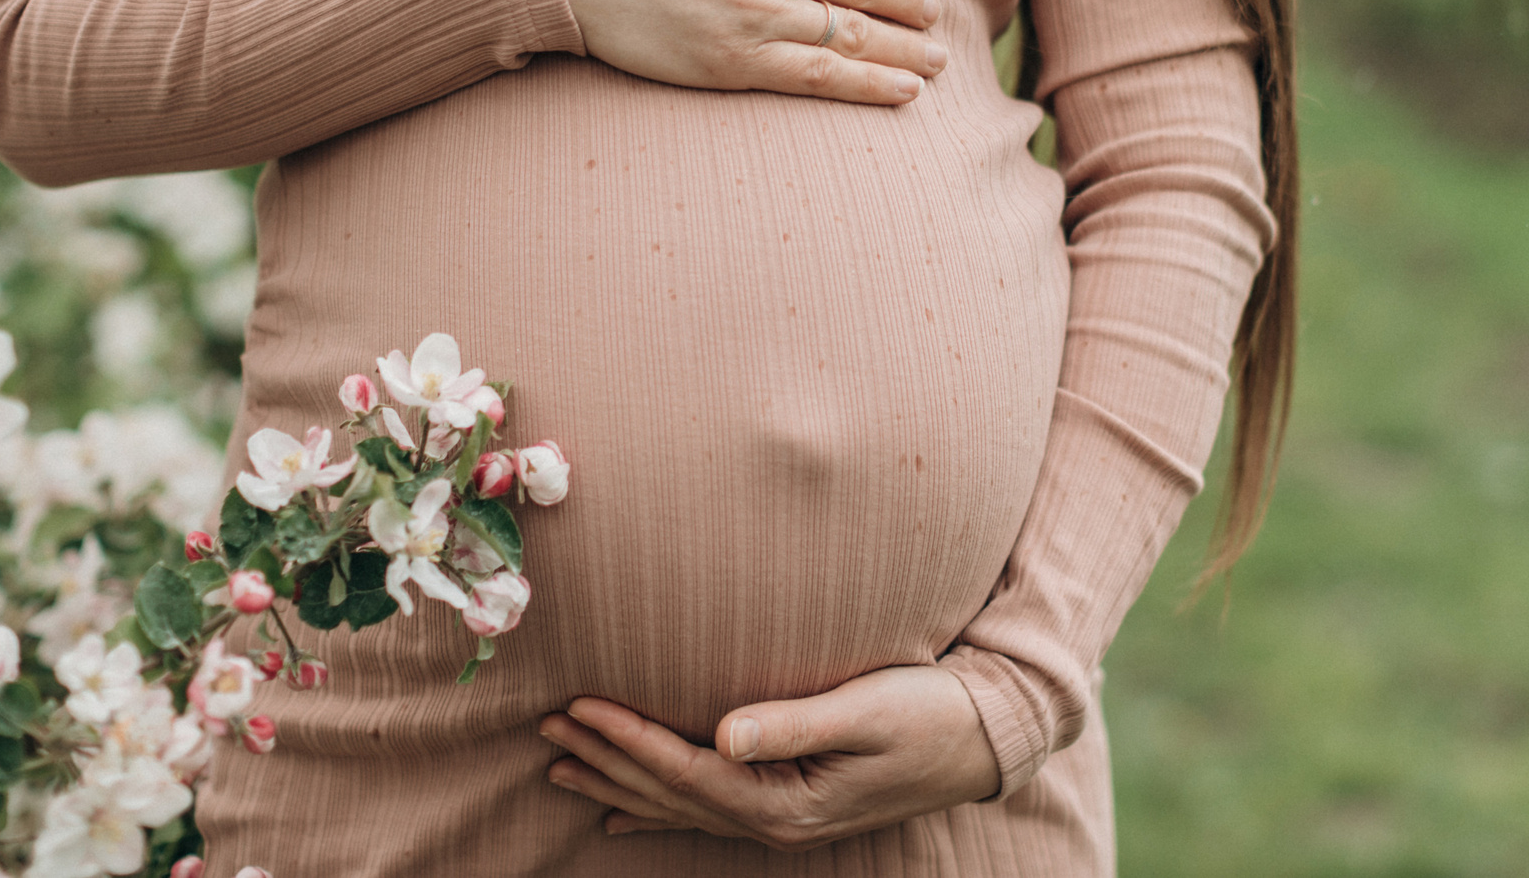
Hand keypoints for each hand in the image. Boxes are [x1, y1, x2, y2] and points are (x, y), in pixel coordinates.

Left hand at [539, 665, 1001, 850]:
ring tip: (561, 766)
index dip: (629, 739)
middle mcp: (775, 821)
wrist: (983, 741)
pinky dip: (658, 812)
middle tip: (546, 727)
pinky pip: (706, 814)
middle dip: (606, 759)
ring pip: (679, 806)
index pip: (688, 771)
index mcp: (788, 800)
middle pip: (670, 794)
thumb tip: (725, 732)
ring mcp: (780, 821)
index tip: (579, 706)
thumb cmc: (929, 714)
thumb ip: (793, 723)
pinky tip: (621, 818)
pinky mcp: (789, 807)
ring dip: (619, 783)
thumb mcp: (866, 711)